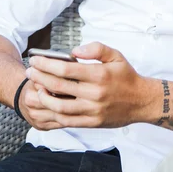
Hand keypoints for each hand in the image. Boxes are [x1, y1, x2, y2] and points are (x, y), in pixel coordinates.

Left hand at [22, 42, 155, 130]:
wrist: (142, 101)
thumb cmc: (126, 76)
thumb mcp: (116, 55)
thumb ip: (96, 48)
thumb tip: (74, 51)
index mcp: (99, 75)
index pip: (66, 69)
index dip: (46, 64)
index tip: (35, 60)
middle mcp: (95, 94)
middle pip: (58, 86)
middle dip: (39, 78)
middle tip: (30, 72)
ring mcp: (93, 110)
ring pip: (59, 106)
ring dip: (43, 97)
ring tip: (35, 88)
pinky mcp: (92, 123)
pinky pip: (67, 120)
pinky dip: (53, 113)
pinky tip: (47, 104)